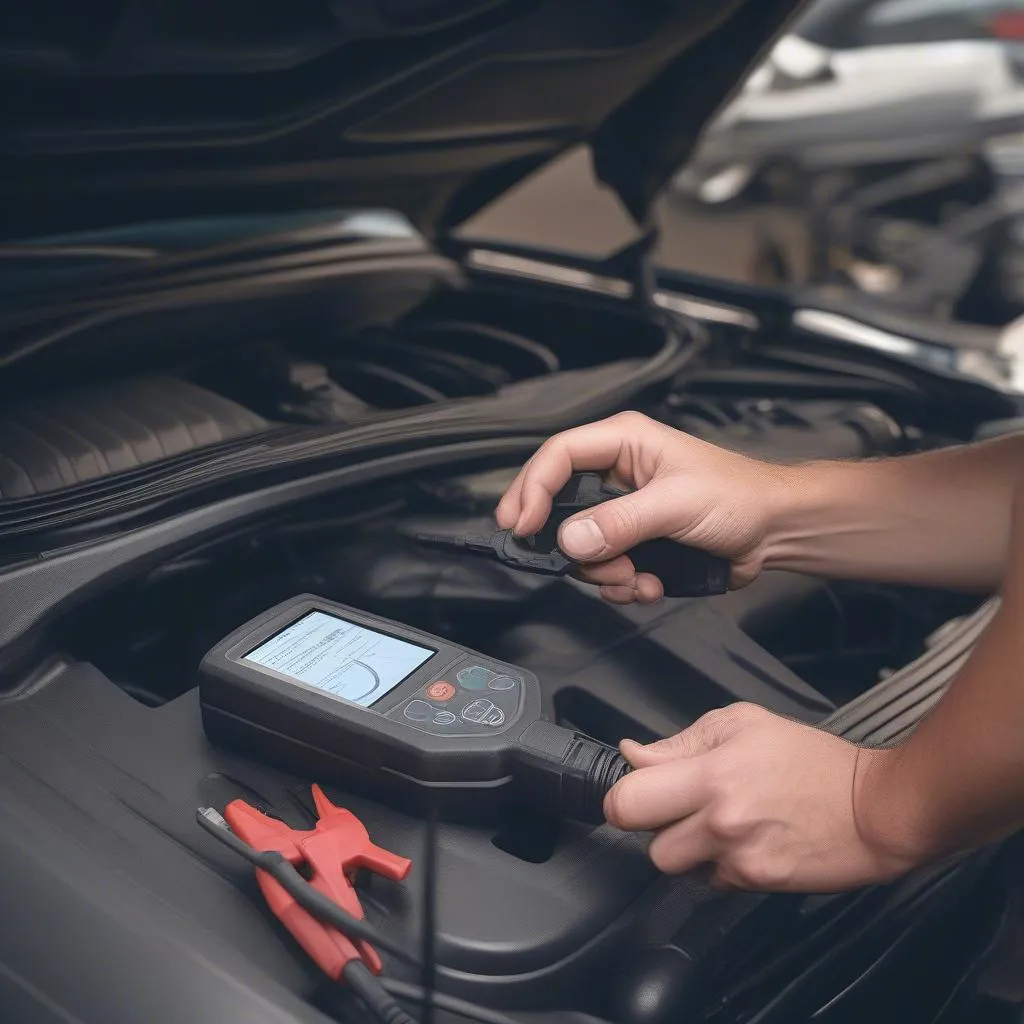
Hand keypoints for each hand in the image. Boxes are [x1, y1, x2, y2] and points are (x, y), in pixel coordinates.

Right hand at [496, 411, 787, 602]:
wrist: (775, 532)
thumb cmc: (737, 498)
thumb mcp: (675, 504)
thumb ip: (620, 522)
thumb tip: (570, 541)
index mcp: (622, 443)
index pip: (557, 455)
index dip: (532, 488)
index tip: (522, 527)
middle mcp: (615, 475)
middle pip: (559, 506)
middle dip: (572, 545)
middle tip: (581, 563)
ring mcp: (623, 512)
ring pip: (581, 547)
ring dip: (605, 571)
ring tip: (638, 576)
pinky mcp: (635, 543)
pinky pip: (605, 568)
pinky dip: (623, 584)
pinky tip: (652, 584)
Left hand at [604, 703, 923, 891]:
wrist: (875, 808)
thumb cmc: (812, 760)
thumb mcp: (743, 724)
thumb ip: (680, 742)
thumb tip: (633, 754)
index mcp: (712, 774)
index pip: (628, 801)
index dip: (625, 796)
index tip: (637, 789)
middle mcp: (720, 822)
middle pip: (647, 845)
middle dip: (657, 827)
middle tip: (684, 806)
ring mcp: (739, 858)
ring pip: (677, 867)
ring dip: (687, 849)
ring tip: (719, 823)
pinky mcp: (757, 884)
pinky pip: (713, 882)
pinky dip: (721, 866)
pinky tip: (747, 840)